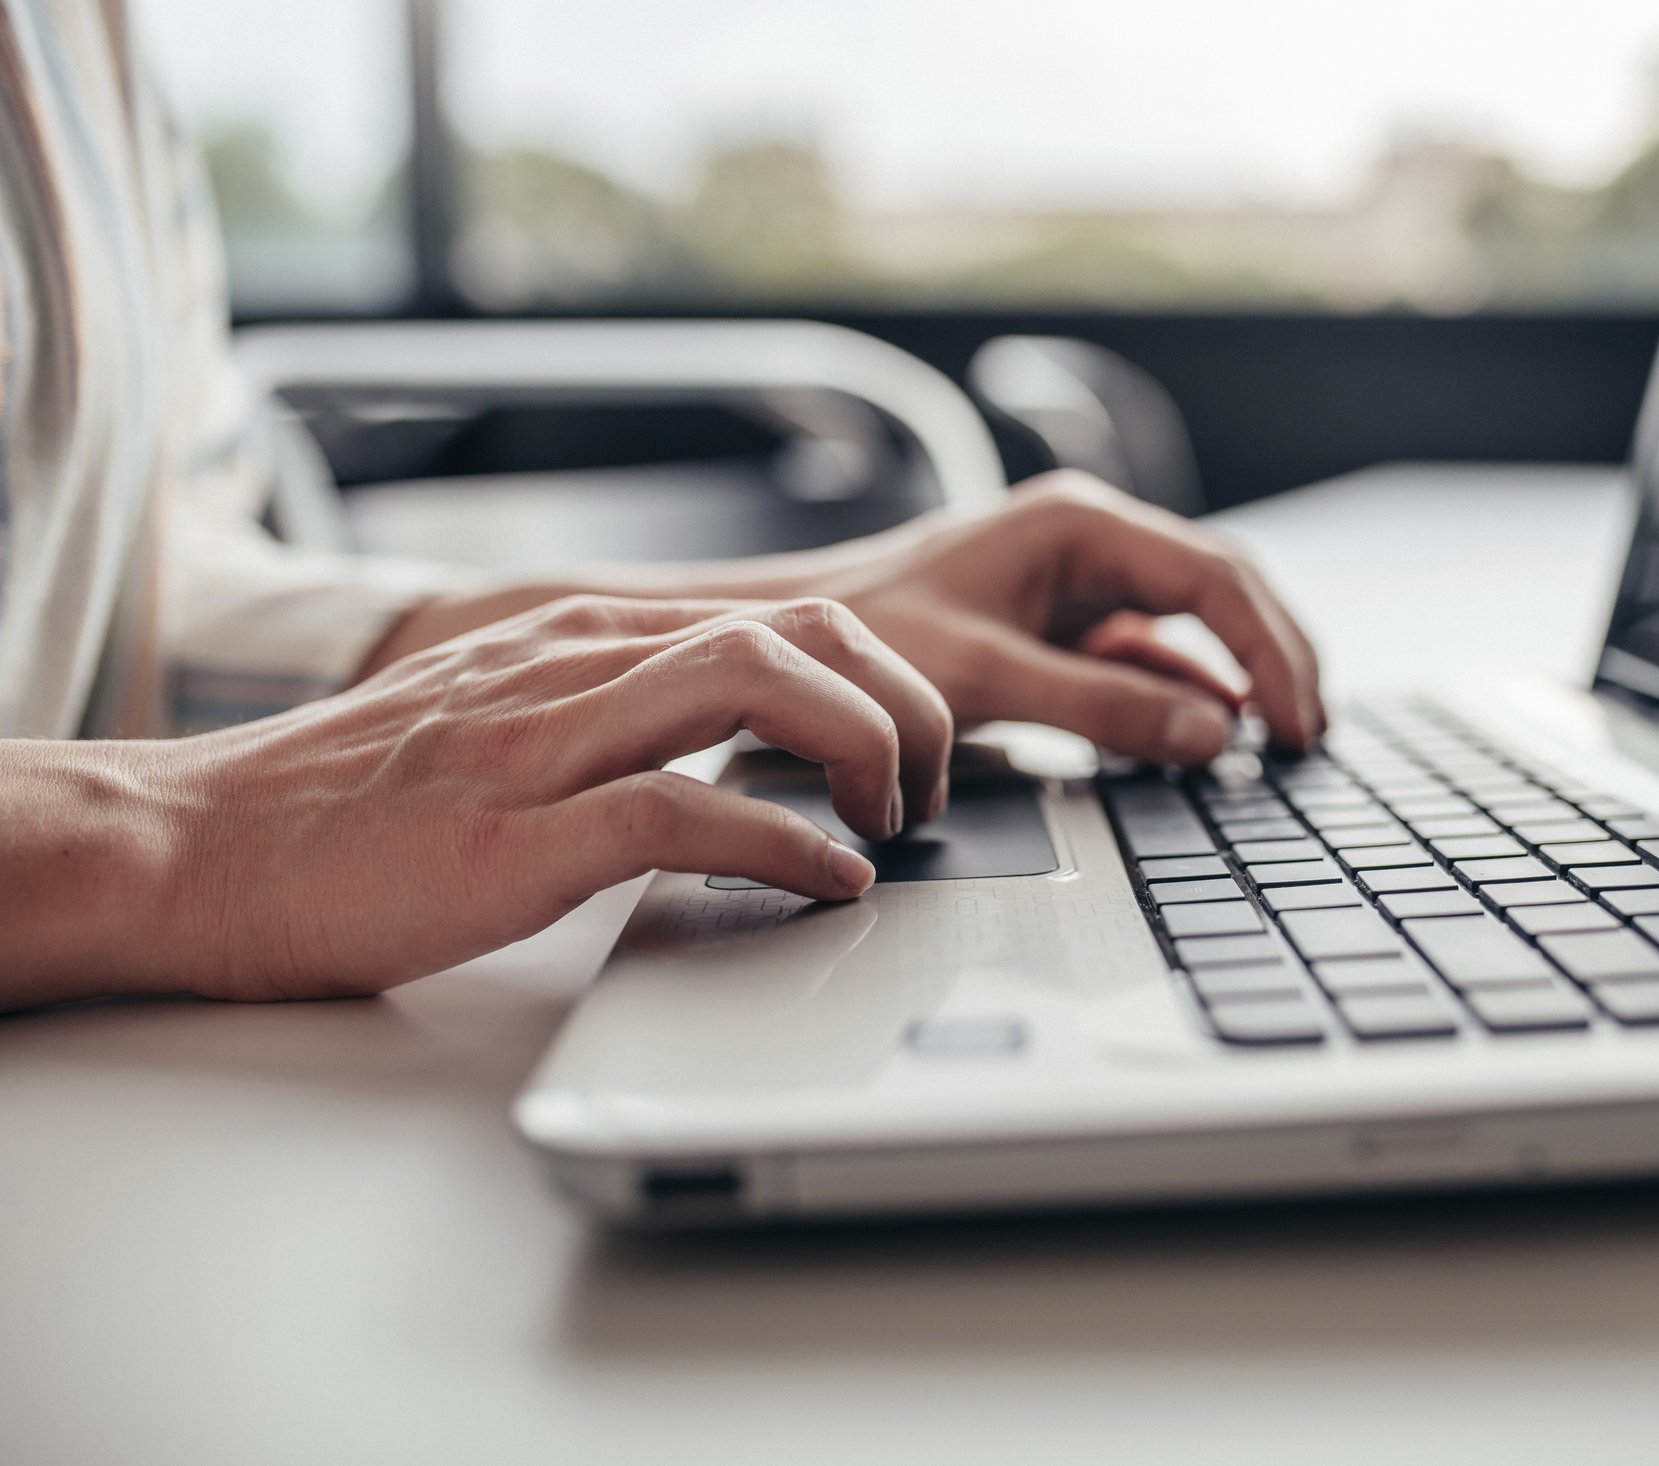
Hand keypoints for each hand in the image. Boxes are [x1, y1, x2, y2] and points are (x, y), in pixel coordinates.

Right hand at [0, 596, 950, 1006]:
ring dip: (861, 751)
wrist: (196, 849)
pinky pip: (677, 811)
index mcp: (580, 643)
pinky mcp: (508, 835)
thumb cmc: (352, 809)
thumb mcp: (506, 726)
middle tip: (925, 789)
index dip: (881, 679)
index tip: (912, 753)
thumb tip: (733, 755)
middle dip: (900, 703)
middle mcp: (573, 668)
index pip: (781, 617)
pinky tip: (827, 880)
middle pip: (797, 632)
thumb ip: (614, 718)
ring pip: (751, 683)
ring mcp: (541, 744)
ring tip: (892, 823)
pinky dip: (780, 843)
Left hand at [800, 474, 1325, 764]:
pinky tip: (1216, 732)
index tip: (1296, 719)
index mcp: (1080, 523)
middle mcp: (1092, 538)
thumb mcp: (989, 677)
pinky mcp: (1067, 621)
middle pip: (1223, 589)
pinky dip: (1189, 689)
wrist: (796, 641)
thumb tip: (1211, 731)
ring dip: (1241, 675)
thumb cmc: (870, 638)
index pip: (1213, 578)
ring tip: (1286, 738)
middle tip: (1311, 734)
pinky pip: (1150, 651)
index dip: (1268, 651)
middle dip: (1275, 658)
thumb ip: (1103, 706)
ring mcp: (1082, 579)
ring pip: (1195, 620)